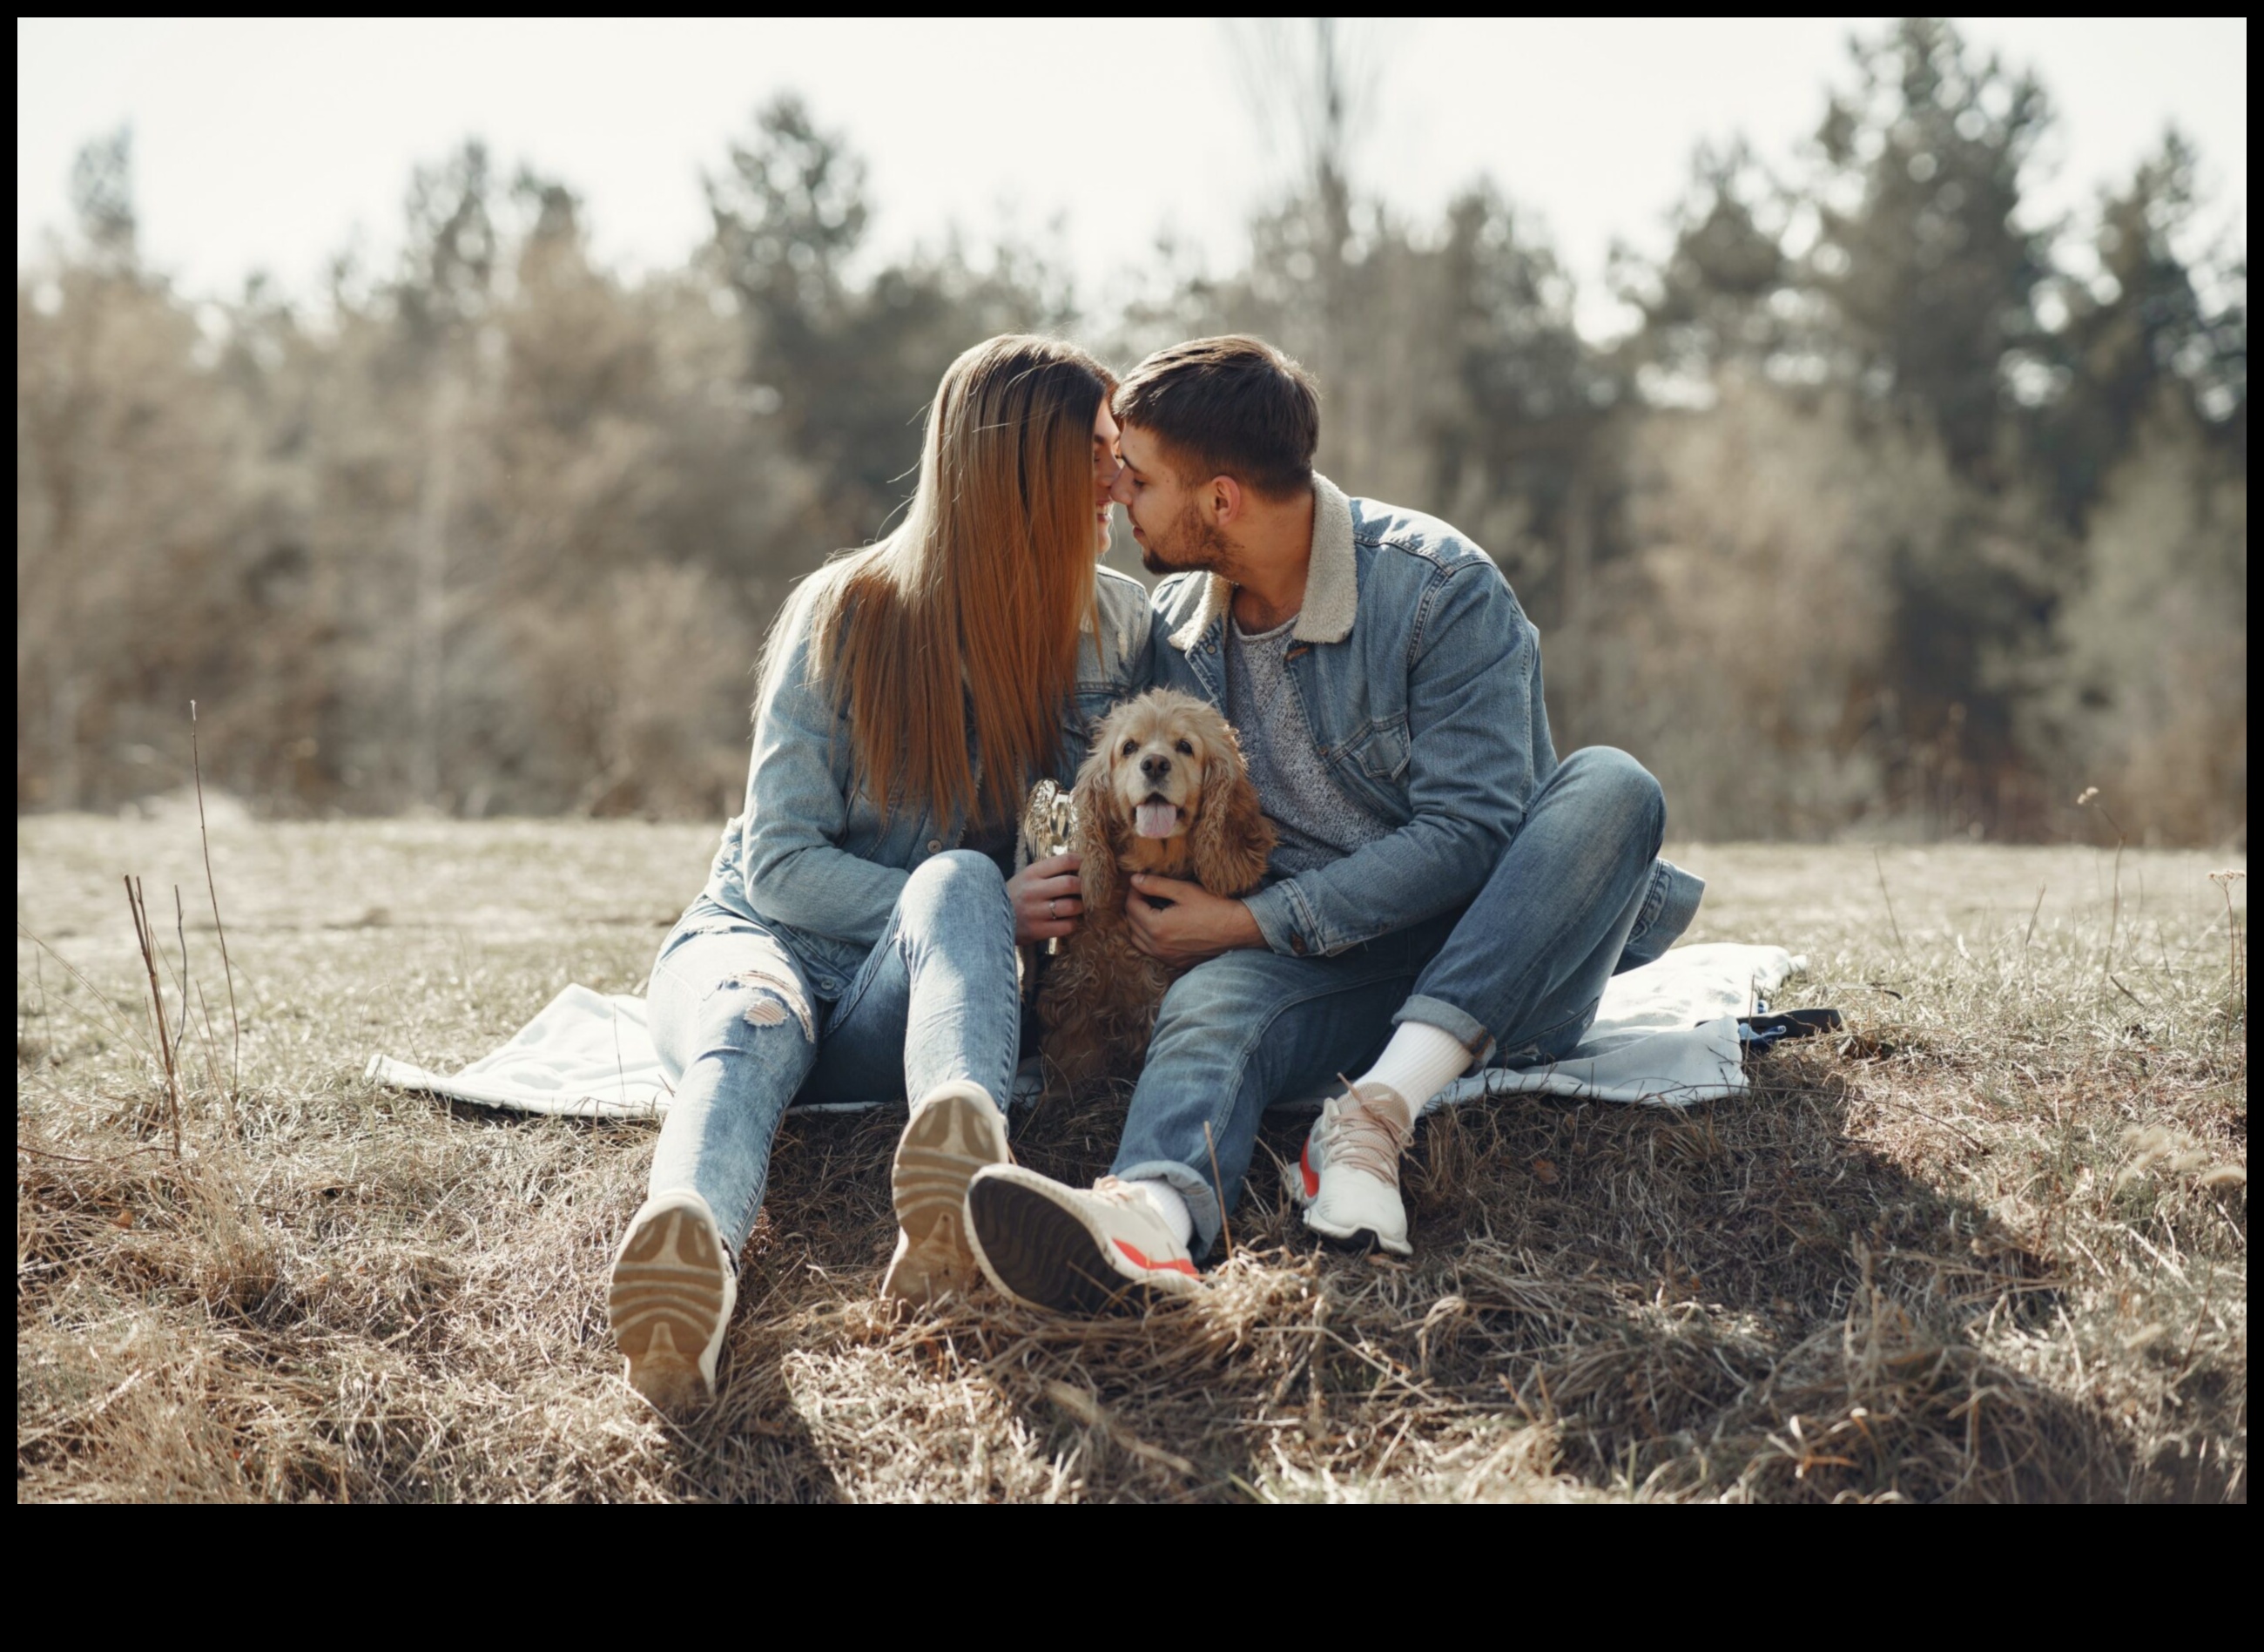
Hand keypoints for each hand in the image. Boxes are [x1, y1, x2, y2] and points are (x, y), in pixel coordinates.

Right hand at [1006, 852, 1082, 944]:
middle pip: (1071, 884)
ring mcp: (1035, 912)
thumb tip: (1080, 865)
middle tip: (1089, 890)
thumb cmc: (1015, 895)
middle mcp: (1033, 890)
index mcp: (1032, 872)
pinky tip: (1069, 920)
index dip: (1082, 862)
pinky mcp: (1037, 930)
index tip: (1088, 867)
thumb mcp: (1026, 877)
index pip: (1064, 861)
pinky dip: (1073, 923)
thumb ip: (1049, 871)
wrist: (989, 919)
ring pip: (1071, 906)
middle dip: (1085, 887)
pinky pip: (1066, 926)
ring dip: (1081, 906)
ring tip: (1079, 906)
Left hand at [1124, 873, 1262, 966]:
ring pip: (1139, 941)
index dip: (1134, 891)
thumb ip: (1155, 885)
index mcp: (1157, 927)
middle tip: (1146, 893)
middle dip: (1134, 906)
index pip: (1131, 907)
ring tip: (1151, 909)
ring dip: (1139, 924)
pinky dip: (1150, 938)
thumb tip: (1134, 880)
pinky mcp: (1177, 962)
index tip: (1142, 881)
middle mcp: (1158, 947)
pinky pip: (1153, 951)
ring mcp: (1167, 957)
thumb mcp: (1184, 890)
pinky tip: (1163, 926)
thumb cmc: (1214, 906)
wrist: (1238, 929)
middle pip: (1132, 924)